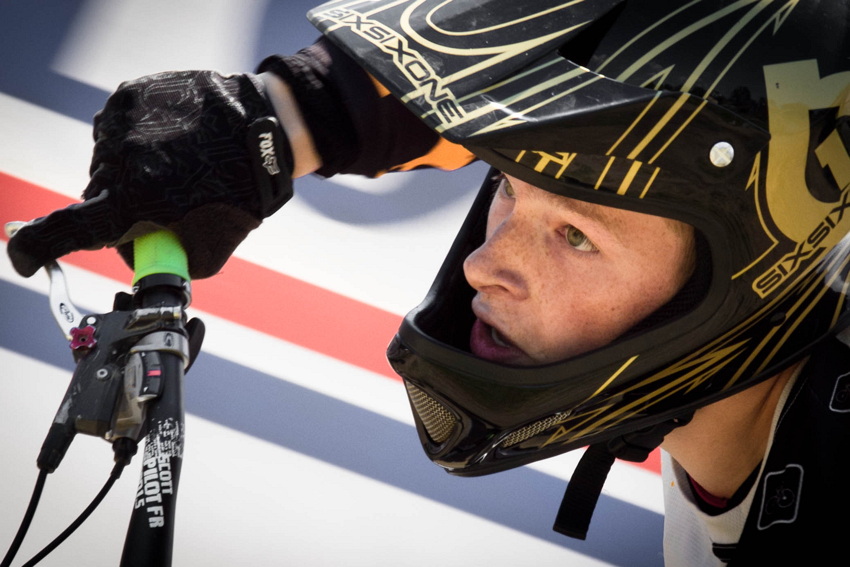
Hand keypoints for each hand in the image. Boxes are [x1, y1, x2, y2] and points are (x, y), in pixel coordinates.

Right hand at [7, 70, 292, 278]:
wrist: (270, 126)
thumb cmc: (246, 190)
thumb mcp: (213, 246)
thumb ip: (166, 262)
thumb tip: (139, 262)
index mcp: (136, 200)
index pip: (66, 231)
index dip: (36, 249)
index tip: (24, 257)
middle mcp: (119, 158)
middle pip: (97, 198)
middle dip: (123, 210)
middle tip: (165, 205)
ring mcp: (120, 121)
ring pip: (107, 163)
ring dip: (132, 173)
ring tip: (179, 167)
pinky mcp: (128, 95)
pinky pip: (118, 131)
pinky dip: (138, 142)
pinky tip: (173, 142)